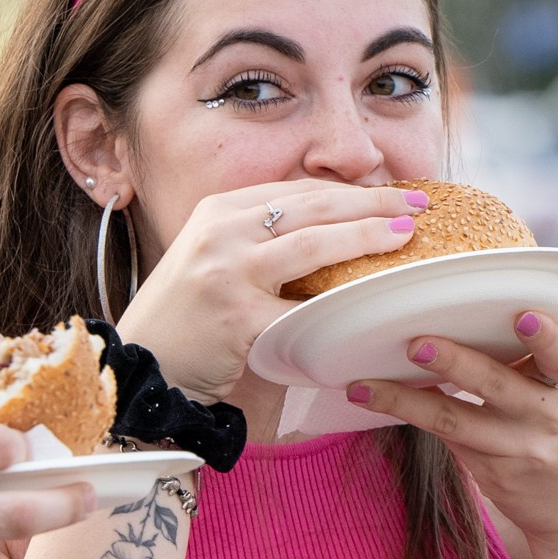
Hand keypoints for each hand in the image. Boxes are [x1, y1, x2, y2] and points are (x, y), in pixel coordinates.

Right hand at [115, 181, 425, 400]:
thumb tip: (328, 230)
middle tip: (415, 205)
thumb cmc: (184, 319)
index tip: (390, 195)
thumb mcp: (211, 259)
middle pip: (311, 205)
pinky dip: (341, 302)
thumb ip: (256, 241)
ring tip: (404, 235)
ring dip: (366, 236)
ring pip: (312, 243)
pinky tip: (372, 297)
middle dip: (370, 202)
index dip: (347, 190)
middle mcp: (219, 232)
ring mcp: (226, 271)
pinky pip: (302, 306)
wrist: (142, 367)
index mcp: (215, 211)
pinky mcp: (236, 316)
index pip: (294, 191)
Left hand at [347, 311, 557, 548]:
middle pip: (494, 384)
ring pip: (453, 421)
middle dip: (454, 361)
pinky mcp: (492, 474)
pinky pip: (445, 440)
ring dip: (403, 400)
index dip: (544, 336)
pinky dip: (412, 416)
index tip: (523, 317)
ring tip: (364, 388)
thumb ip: (528, 366)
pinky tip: (376, 401)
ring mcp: (518, 449)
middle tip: (415, 344)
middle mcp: (546, 415)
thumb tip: (456, 325)